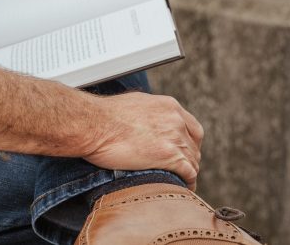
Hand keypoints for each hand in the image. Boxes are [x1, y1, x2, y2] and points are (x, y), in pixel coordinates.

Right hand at [84, 92, 204, 190]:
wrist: (95, 124)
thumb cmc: (105, 115)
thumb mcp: (136, 104)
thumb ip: (150, 113)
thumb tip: (147, 121)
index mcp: (170, 107)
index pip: (193, 128)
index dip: (190, 143)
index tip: (185, 152)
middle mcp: (176, 120)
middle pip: (194, 146)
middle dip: (189, 159)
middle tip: (182, 170)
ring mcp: (174, 138)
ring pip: (192, 160)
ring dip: (188, 172)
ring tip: (182, 182)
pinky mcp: (169, 156)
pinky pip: (188, 172)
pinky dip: (188, 181)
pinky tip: (184, 187)